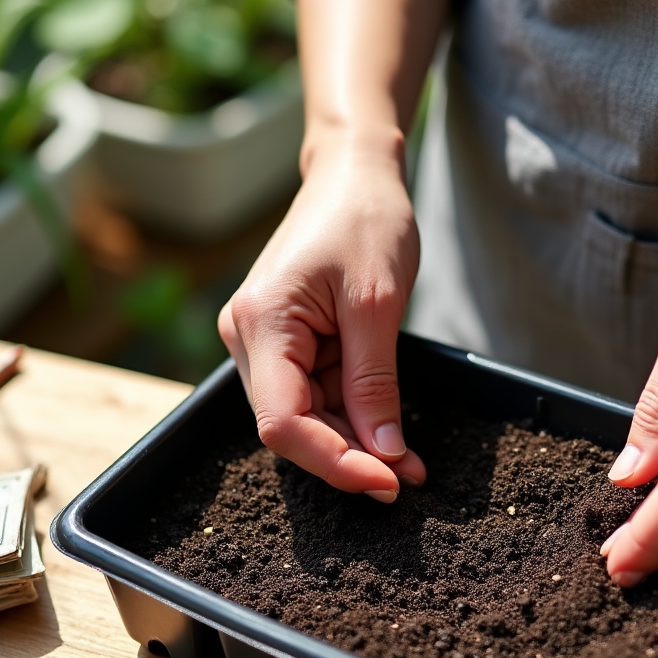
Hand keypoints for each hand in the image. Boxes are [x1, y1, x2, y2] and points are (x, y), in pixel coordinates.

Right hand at [218, 134, 425, 501]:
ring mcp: (262, 343)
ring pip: (304, 419)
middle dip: (350, 459)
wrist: (353, 175)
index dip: (333, 462)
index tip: (388, 481)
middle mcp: (247, 338)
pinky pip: (314, 398)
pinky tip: (388, 434)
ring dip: (355, 444)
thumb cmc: (365, 220)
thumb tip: (385, 455)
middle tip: (409, 478)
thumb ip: (375, 384)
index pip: (283, 423)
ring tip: (410, 462)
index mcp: (262, 323)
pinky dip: (352, 419)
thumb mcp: (378, 304)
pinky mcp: (284, 345)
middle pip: (290, 427)